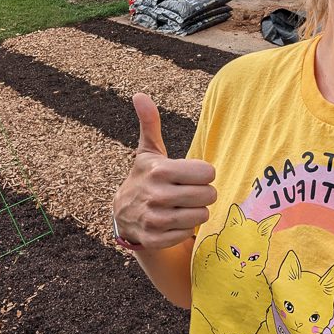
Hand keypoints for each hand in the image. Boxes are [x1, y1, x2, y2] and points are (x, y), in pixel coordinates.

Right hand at [112, 92, 216, 250]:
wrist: (124, 215)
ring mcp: (155, 220)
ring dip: (196, 211)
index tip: (191, 175)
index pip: (208, 173)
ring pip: (201, 215)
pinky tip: (173, 221)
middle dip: (203, 193)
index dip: (203, 174)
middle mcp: (157, 195)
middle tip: (189, 192)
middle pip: (209, 195)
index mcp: (160, 171)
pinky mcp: (156, 239)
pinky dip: (184, 229)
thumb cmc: (145, 178)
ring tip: (182, 206)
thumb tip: (139, 94)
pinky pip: (188, 233)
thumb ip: (150, 123)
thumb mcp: (148, 152)